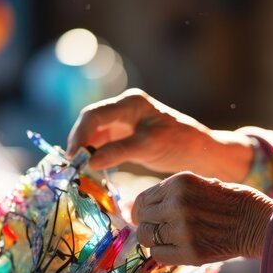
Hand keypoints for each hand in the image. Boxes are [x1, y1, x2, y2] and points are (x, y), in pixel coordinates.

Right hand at [67, 88, 252, 181]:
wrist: (201, 152)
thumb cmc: (180, 144)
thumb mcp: (149, 147)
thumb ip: (119, 152)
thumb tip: (89, 161)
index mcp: (130, 103)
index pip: (95, 115)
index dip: (79, 134)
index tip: (73, 156)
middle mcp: (124, 108)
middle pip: (91, 122)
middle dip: (79, 142)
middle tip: (71, 165)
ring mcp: (124, 122)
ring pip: (95, 134)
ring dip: (86, 150)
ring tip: (78, 169)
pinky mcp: (126, 136)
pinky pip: (104, 143)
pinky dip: (96, 155)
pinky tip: (92, 169)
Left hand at [132, 171, 272, 265]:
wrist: (261, 222)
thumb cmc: (233, 202)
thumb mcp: (202, 184)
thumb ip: (174, 194)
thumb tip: (145, 208)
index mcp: (180, 182)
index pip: (143, 199)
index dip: (142, 211)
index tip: (146, 218)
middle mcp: (177, 203)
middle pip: (143, 220)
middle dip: (149, 226)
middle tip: (162, 231)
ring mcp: (183, 229)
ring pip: (147, 239)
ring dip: (155, 241)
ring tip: (172, 240)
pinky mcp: (191, 252)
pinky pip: (159, 255)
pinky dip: (165, 254)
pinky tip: (179, 249)